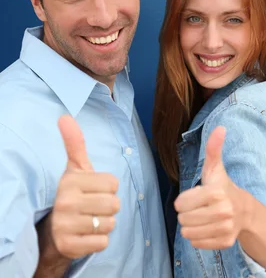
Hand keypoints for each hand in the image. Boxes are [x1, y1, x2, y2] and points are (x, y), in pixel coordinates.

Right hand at [49, 115, 119, 258]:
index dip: (109, 189)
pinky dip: (99, 241)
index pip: (114, 184)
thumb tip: (65, 116)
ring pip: (110, 223)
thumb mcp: (75, 169)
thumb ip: (75, 144)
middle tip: (92, 208)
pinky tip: (86, 235)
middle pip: (114, 204)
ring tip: (89, 220)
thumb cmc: (74, 194)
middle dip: (109, 207)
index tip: (93, 191)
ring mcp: (66, 225)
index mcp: (70, 181)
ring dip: (104, 224)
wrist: (54, 230)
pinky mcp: (70, 245)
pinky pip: (103, 242)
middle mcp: (65, 203)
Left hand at [174, 126, 247, 248]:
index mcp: (216, 193)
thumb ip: (213, 149)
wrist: (245, 211)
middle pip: (183, 220)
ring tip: (202, 218)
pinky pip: (196, 243)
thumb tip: (220, 128)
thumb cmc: (223, 188)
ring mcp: (225, 228)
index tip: (196, 196)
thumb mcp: (215, 168)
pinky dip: (199, 237)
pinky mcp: (225, 242)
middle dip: (187, 214)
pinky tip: (208, 228)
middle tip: (199, 208)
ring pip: (188, 233)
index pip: (180, 204)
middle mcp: (222, 212)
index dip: (184, 200)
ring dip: (191, 226)